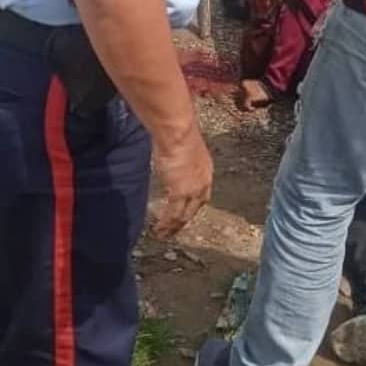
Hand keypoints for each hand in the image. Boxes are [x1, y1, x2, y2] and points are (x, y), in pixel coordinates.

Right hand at [151, 123, 212, 237]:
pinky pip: (173, 215)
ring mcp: (193, 189)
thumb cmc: (178, 131)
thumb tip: (169, 151)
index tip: (185, 211)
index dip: (193, 204)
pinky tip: (159, 229)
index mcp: (205, 169)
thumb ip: (179, 154)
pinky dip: (166, 224)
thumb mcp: (182, 146)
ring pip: (184, 216)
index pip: (202, 193)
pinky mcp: (180, 192)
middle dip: (184, 221)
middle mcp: (203, 181)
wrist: (178, 131)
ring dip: (173, 227)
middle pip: (195, 208)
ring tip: (164, 235)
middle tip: (175, 229)